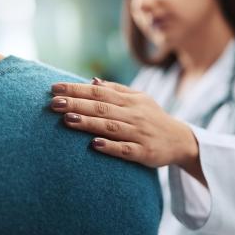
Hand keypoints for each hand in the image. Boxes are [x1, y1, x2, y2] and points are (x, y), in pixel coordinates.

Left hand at [50, 77, 199, 169]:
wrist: (180, 140)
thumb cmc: (153, 118)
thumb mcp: (139, 99)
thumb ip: (116, 90)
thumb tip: (92, 81)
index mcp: (130, 101)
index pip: (98, 92)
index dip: (76, 89)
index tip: (54, 88)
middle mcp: (134, 115)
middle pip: (102, 108)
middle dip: (76, 105)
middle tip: (53, 103)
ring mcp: (139, 134)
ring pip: (111, 127)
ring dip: (89, 123)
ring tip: (67, 120)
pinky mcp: (144, 152)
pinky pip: (125, 150)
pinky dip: (110, 147)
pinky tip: (94, 145)